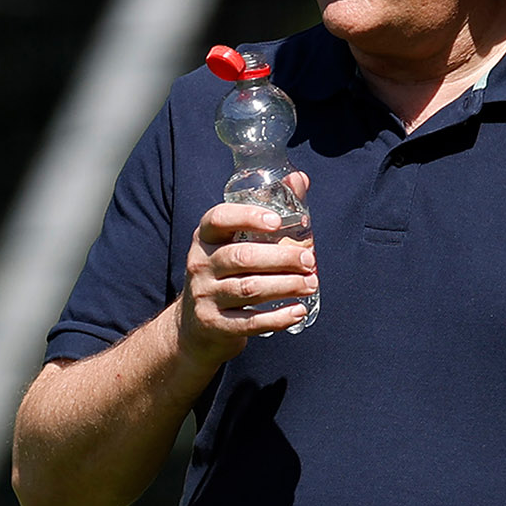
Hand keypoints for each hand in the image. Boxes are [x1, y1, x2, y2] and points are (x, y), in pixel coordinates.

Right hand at [178, 173, 316, 362]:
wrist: (194, 327)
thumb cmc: (224, 274)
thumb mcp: (233, 243)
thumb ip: (265, 213)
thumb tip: (299, 178)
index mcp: (205, 238)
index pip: (218, 219)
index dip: (247, 217)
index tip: (277, 221)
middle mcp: (200, 264)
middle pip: (242, 257)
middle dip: (281, 258)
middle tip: (310, 260)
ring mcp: (205, 296)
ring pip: (249, 289)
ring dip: (285, 286)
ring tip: (311, 284)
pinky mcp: (215, 324)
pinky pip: (249, 322)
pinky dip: (277, 318)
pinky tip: (298, 311)